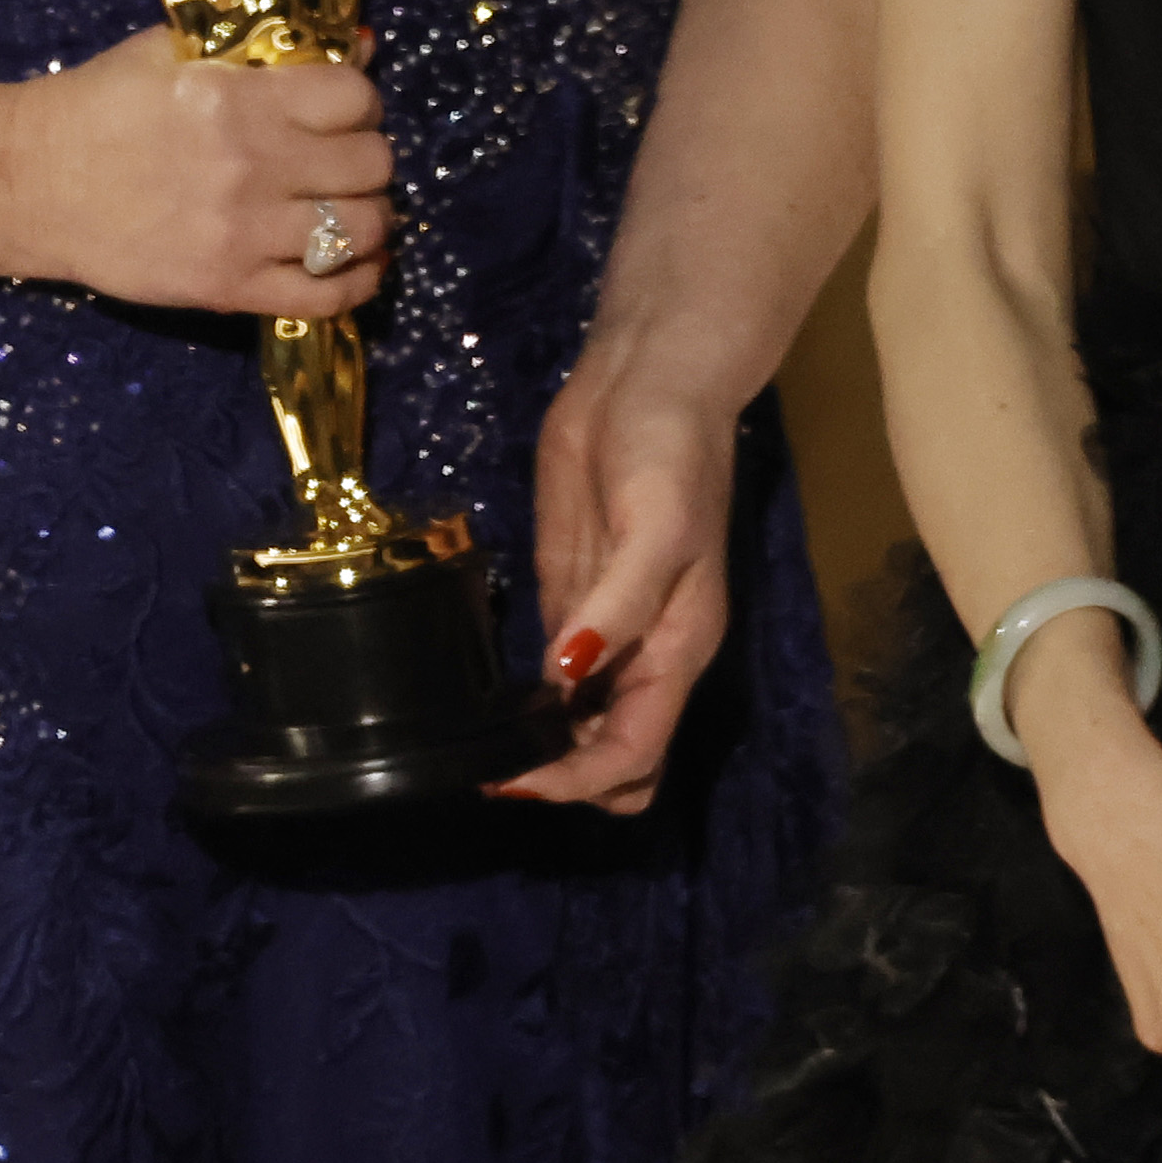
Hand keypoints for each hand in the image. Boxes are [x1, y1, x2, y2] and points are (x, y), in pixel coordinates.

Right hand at [0, 34, 390, 312]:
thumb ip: (266, 47)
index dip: (360, 101)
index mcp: (238, 97)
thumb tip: (360, 42)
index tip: (345, 110)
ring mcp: (242, 233)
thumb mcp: (175, 53)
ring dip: (372, 218)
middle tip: (347, 160)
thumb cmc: (100, 106)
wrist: (30, 184)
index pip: (355, 97)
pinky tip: (357, 264)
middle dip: (370, 158)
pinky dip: (357, 282)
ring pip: (361, 229)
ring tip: (354, 210)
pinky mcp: (226, 288)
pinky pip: (326, 297)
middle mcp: (250, 165)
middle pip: (371, 164)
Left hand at [498, 348, 732, 812]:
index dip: (580, 778)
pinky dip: (528, 707)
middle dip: (567, 782)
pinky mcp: (567, 600)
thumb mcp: (657, 524)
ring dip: (546, 754)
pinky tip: (485, 705)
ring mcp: (602, 631)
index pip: (637, 749)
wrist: (648, 380)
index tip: (516, 780)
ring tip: (482, 752)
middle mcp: (646, 654)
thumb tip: (571, 676)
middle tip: (497, 770)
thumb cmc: (670, 451)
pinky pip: (552, 678)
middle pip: (620, 760)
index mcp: (680, 648)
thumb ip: (619, 602)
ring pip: (585, 730)